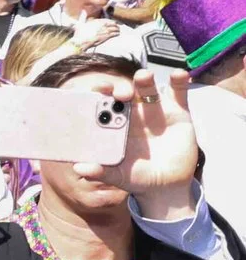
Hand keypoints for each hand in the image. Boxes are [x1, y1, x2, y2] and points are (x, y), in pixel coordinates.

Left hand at [102, 68, 200, 220]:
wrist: (167, 185)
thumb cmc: (137, 177)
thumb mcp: (119, 176)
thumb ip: (101, 172)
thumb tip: (79, 169)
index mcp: (114, 125)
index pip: (103, 106)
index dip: (98, 96)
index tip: (94, 91)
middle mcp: (133, 114)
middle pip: (124, 94)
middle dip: (120, 89)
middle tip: (120, 94)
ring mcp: (155, 110)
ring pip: (148, 90)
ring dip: (144, 80)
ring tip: (144, 76)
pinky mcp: (178, 112)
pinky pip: (178, 93)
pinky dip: (180, 82)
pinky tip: (180, 75)